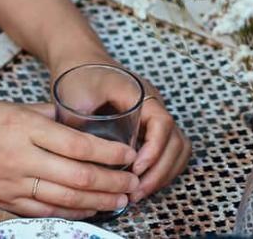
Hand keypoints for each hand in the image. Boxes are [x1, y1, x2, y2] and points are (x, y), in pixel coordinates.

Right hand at [0, 97, 139, 219]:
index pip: (77, 145)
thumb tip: (72, 120)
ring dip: (96, 201)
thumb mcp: (4, 104)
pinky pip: (42, 211)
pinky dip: (69, 211)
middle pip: (77, 176)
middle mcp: (19, 158)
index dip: (108, 153)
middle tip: (132, 182)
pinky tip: (86, 209)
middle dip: (111, 182)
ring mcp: (10, 183)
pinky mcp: (1, 200)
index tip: (128, 153)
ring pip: (63, 198)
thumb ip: (41, 114)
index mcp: (22, 128)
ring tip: (118, 199)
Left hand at [45, 57, 191, 203]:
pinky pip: (168, 151)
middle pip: (177, 141)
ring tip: (138, 193)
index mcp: (140, 93)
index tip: (135, 169)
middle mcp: (153, 105)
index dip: (154, 150)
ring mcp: (153, 116)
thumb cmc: (76, 75)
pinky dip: (160, 170)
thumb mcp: (74, 95)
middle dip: (160, 171)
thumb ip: (81, 123)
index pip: (162, 123)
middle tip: (136, 192)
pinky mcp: (148, 127)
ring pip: (177, 149)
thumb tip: (88, 158)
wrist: (79, 60)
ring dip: (163, 174)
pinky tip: (140, 184)